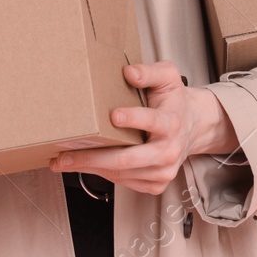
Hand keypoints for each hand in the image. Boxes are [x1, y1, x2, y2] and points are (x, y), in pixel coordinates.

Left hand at [47, 61, 236, 195]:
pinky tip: (84, 164)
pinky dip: (100, 174)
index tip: (113, 115)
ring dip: (90, 167)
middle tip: (66, 155)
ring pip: (121, 173)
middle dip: (93, 157)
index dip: (134, 119)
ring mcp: (162, 171)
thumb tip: (129, 73)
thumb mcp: (168, 77)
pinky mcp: (155, 184)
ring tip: (64, 160)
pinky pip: (123, 182)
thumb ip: (149, 72)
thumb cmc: (173, 100)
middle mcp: (169, 150)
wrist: (192, 126)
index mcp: (172, 122)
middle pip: (127, 158)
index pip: (153, 121)